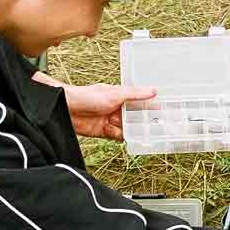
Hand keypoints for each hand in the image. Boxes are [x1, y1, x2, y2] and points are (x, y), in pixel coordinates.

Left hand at [33, 72, 155, 140]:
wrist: (66, 108)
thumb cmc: (86, 96)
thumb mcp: (114, 94)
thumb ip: (134, 94)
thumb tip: (153, 90)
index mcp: (121, 96)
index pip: (140, 102)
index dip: (151, 107)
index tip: (163, 112)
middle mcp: (117, 108)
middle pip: (136, 117)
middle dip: (144, 122)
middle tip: (157, 127)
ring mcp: (111, 120)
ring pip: (128, 128)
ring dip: (134, 131)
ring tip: (145, 135)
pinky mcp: (104, 132)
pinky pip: (118, 136)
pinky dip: (123, 138)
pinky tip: (129, 138)